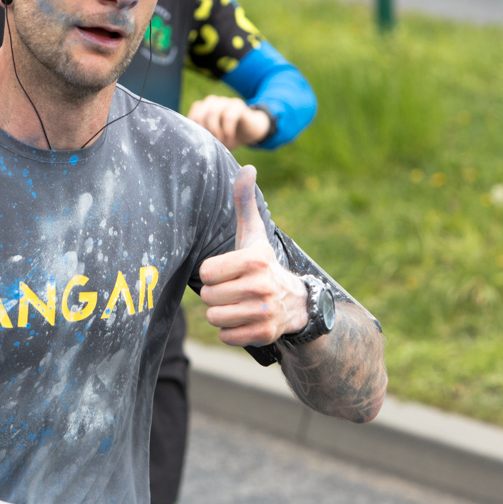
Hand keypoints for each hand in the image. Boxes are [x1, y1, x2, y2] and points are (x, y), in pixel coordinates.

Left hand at [187, 96, 273, 148]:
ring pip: (212, 112)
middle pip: (201, 113)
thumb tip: (190, 146)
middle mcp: (212, 102)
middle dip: (205, 131)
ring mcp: (225, 101)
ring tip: (221, 142)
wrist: (250, 131)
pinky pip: (229, 115)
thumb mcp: (214, 139)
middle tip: (212, 144)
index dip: (196, 131)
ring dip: (215, 130)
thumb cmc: (228, 137)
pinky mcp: (237, 105)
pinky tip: (229, 138)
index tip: (203, 143)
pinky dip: (227, 129)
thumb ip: (202, 138)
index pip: (192, 116)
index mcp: (203, 108)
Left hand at [198, 165, 307, 345]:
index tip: (228, 271)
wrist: (295, 302)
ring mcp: (264, 312)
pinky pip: (226, 336)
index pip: (207, 272)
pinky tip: (244, 320)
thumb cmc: (262, 265)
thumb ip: (244, 202)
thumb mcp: (253, 235)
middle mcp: (262, 286)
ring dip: (221, 313)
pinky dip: (231, 331)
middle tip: (234, 289)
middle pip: (208, 297)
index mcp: (254, 260)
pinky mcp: (264, 334)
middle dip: (216, 295)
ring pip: (215, 318)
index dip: (213, 273)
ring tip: (238, 304)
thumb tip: (248, 167)